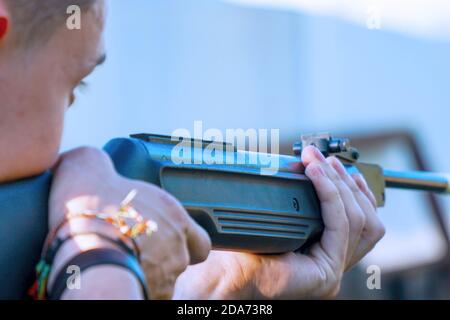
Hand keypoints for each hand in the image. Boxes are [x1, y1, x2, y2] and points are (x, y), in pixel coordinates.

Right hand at [49, 147, 210, 298]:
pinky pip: (146, 294)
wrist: (83, 247)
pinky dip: (133, 289)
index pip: (199, 239)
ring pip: (163, 281)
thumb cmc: (89, 208)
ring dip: (146, 275)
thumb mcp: (89, 165)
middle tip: (134, 253)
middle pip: (179, 261)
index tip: (163, 240)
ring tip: (118, 266)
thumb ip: (97, 163)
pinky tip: (113, 278)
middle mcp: (176, 247)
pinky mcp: (150, 295)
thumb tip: (87, 159)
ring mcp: (166, 275)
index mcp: (172, 215)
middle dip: (161, 260)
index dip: (186, 242)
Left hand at [174, 146, 384, 298]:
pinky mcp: (325, 272)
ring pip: (359, 221)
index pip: (361, 220)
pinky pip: (340, 227)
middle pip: (366, 220)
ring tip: (318, 163)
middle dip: (347, 183)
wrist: (221, 271)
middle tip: (323, 158)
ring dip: (340, 185)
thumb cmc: (242, 245)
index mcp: (325, 252)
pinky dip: (331, 195)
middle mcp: (334, 263)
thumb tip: (305, 164)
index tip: (335, 164)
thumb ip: (297, 197)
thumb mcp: (278, 213)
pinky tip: (316, 176)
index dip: (355, 190)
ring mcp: (332, 271)